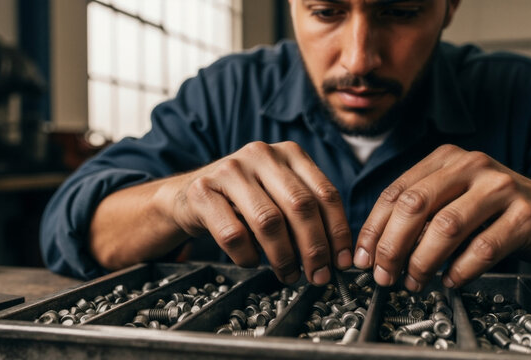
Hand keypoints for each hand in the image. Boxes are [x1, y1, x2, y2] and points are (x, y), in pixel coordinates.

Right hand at [169, 141, 352, 284]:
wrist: (188, 195)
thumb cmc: (242, 200)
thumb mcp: (279, 194)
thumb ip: (306, 212)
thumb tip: (335, 254)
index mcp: (289, 153)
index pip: (325, 193)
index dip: (338, 232)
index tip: (341, 261)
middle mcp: (262, 154)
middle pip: (300, 206)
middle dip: (314, 248)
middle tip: (318, 276)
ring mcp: (230, 170)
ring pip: (269, 221)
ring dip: (283, 257)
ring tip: (288, 275)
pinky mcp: (203, 191)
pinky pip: (233, 234)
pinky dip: (247, 256)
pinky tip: (252, 261)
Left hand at [353, 144, 530, 289]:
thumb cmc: (493, 209)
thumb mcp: (453, 196)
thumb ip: (419, 213)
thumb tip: (376, 250)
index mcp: (446, 158)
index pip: (396, 192)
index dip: (374, 228)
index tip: (364, 258)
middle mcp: (471, 165)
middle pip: (415, 206)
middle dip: (392, 246)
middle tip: (384, 275)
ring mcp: (500, 188)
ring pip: (446, 227)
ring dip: (422, 262)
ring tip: (414, 282)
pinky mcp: (524, 216)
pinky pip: (482, 249)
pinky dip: (460, 271)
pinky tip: (450, 281)